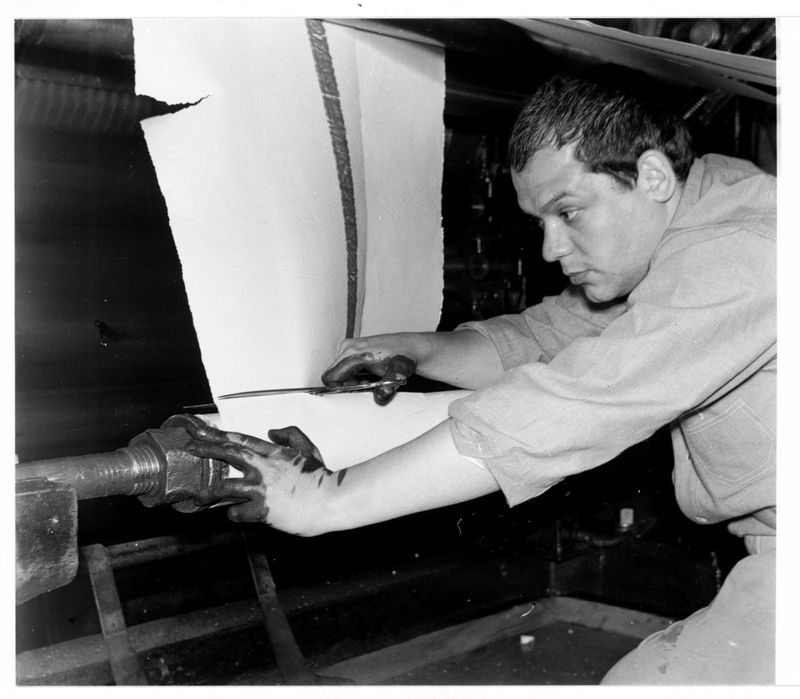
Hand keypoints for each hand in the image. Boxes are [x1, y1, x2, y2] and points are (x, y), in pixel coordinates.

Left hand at [187, 423, 341, 535]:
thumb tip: (272, 432)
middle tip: (190, 448)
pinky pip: (237, 512)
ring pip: (224, 487)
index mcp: (274, 453)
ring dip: (210, 493)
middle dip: (205, 449)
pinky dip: (235, 513)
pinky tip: (236, 514)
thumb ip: (290, 436)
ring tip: (199, 497)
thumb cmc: (322, 478)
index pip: (240, 440)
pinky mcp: (262, 509)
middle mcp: (264, 468)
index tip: (201, 431)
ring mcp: (261, 488)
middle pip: (227, 454)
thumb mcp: (308, 449)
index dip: (218, 434)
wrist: (331, 500)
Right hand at [321, 335, 417, 404]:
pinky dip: (354, 374)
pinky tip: (367, 375)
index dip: (339, 389)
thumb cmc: (403, 357)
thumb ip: (387, 386)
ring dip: (351, 380)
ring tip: (369, 381)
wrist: (410, 347)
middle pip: (334, 375)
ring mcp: (349, 346)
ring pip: (339, 371)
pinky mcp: (352, 348)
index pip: (330, 377)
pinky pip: (345, 366)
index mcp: (353, 353)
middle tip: (366, 386)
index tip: (354, 391)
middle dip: (347, 385)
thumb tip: (380, 397)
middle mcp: (348, 347)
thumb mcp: (397, 373)